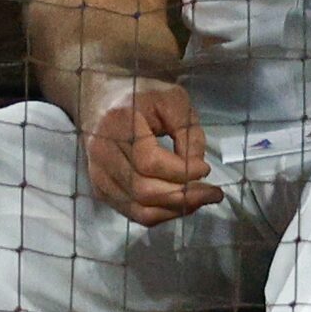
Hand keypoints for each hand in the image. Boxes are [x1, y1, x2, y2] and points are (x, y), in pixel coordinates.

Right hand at [77, 79, 223, 225]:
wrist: (100, 101)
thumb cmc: (142, 97)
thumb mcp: (173, 101)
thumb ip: (188, 133)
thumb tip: (196, 171)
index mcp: (118, 123)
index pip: (149, 162)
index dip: (181, 171)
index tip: (205, 168)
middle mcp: (101, 152)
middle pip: (143, 190)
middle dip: (183, 196)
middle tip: (213, 193)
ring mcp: (98, 173)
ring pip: (138, 208)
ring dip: (174, 209)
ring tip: (200, 200)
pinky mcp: (100, 188)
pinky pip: (133, 213)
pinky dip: (160, 214)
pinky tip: (179, 204)